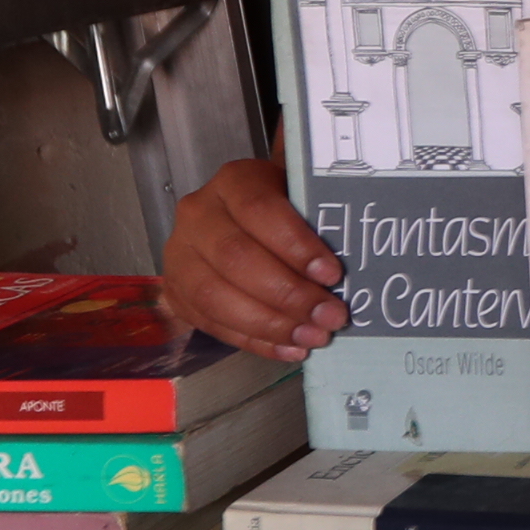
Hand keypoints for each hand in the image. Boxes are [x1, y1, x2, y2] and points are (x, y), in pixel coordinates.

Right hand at [163, 153, 342, 360]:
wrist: (239, 219)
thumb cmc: (283, 209)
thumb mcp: (301, 197)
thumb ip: (319, 217)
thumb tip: (352, 258)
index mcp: (234, 181)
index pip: (260, 210)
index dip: (296, 245)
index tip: (332, 274)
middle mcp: (198, 214)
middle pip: (237, 257)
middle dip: (288, 294)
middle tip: (330, 316)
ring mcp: (181, 254)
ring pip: (216, 295)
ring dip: (270, 324)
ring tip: (313, 336)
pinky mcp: (177, 291)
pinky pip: (211, 323)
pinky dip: (254, 341)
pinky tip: (289, 348)